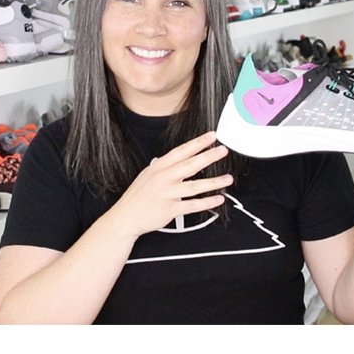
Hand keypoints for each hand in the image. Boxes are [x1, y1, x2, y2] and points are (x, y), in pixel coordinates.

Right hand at [107, 131, 232, 239]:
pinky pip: (192, 205)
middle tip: (223, 150)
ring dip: (213, 182)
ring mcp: (166, 194)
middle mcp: (162, 178)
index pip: (181, 151)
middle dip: (208, 156)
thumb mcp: (149, 174)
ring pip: (194, 186)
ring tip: (228, 178)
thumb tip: (188, 156)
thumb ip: (168, 166)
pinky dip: (206, 202)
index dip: (198, 143)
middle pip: (189, 165)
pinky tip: (219, 199)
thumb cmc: (139, 195)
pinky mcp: (169, 209)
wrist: (125, 217)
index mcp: (159, 167)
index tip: (212, 136)